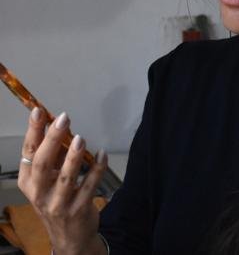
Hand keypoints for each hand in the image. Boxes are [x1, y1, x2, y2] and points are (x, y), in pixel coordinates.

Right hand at [18, 108, 107, 254]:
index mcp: (29, 181)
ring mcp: (58, 204)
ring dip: (73, 157)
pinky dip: (96, 170)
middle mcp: (39, 193)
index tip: (39, 111)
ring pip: (65, 178)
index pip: (28, 152)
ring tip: (80, 138)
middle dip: (52, 139)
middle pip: (42, 164)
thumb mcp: (50, 178)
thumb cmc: (58, 199)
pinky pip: (89, 187)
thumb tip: (61, 125)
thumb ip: (55, 153)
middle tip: (63, 119)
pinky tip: (102, 155)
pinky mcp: (77, 210)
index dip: (33, 131)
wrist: (70, 236)